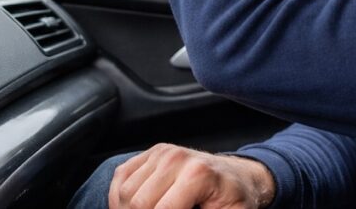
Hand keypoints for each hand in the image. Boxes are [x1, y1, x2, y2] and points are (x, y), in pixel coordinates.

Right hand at [108, 143, 275, 208]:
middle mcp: (176, 158)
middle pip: (137, 203)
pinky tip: (138, 207)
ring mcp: (161, 152)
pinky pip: (121, 178)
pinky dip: (120, 198)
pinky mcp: (151, 153)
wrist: (235, 177)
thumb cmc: (233, 201)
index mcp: (198, 175)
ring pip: (125, 193)